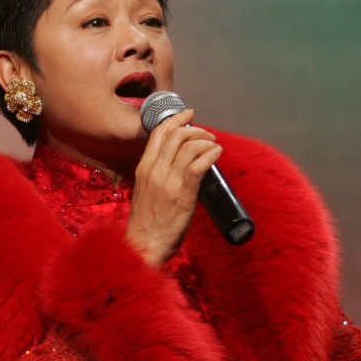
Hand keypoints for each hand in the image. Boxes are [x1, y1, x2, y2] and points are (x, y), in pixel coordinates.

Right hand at [125, 109, 221, 265]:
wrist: (144, 245)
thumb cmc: (146, 223)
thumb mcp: (144, 192)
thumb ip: (156, 176)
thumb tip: (175, 166)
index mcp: (144, 169)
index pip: (158, 134)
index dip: (175, 119)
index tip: (188, 115)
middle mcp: (155, 171)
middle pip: (176, 135)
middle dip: (195, 129)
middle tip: (207, 134)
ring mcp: (168, 181)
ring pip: (189, 146)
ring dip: (205, 141)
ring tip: (214, 145)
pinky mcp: (183, 193)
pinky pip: (199, 164)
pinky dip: (211, 154)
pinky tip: (216, 154)